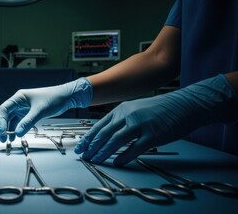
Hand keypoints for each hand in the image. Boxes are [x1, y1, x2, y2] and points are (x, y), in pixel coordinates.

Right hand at [0, 78, 92, 141]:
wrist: (65, 98)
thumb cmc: (53, 99)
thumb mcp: (40, 111)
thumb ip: (28, 122)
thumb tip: (17, 133)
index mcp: (18, 98)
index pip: (4, 109)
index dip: (0, 121)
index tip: (1, 132)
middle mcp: (18, 103)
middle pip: (3, 115)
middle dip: (0, 126)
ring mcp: (22, 109)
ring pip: (9, 120)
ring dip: (6, 129)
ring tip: (5, 140)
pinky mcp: (27, 114)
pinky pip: (17, 123)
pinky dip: (14, 130)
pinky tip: (14, 137)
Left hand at [75, 74, 237, 165]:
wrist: (186, 104)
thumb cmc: (162, 109)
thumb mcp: (137, 109)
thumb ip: (122, 119)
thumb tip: (108, 135)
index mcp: (122, 109)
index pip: (100, 125)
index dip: (89, 138)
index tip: (81, 147)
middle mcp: (129, 115)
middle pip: (104, 134)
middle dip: (92, 147)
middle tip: (84, 157)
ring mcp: (141, 124)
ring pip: (115, 141)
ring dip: (103, 152)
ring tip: (95, 161)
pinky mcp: (153, 134)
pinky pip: (134, 148)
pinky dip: (124, 157)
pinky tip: (117, 163)